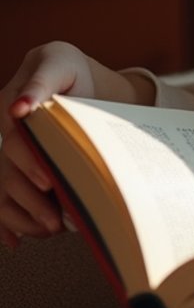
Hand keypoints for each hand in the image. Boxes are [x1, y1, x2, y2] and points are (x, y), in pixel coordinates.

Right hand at [0, 41, 96, 250]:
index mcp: (10, 105)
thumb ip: (41, 83)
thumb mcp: (59, 66)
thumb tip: (18, 109)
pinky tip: (17, 241)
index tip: (47, 181)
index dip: (30, 163)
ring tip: (50, 230)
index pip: (15, 139)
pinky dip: (7, 222)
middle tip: (55, 218)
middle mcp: (4, 131)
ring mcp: (8, 150)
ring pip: (5, 188)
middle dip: (32, 197)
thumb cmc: (68, 72)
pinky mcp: (15, 166)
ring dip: (23, 214)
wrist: (72, 80)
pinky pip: (3, 197)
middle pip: (11, 170)